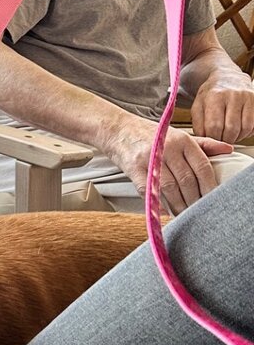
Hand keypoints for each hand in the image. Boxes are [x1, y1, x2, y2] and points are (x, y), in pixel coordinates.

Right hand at [108, 116, 231, 214]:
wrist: (118, 130)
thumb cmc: (149, 135)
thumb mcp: (179, 135)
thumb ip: (203, 144)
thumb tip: (227, 149)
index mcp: (182, 139)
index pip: (202, 166)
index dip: (209, 185)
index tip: (212, 198)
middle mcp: (167, 148)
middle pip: (187, 180)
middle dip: (194, 199)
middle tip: (198, 210)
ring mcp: (150, 159)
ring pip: (170, 188)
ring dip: (179, 205)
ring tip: (184, 213)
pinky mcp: (134, 170)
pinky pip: (150, 191)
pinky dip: (159, 204)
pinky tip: (166, 212)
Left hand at [191, 80, 253, 144]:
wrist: (228, 77)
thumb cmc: (211, 95)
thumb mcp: (198, 106)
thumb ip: (198, 124)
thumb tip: (206, 140)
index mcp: (215, 96)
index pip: (214, 126)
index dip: (212, 138)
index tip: (211, 140)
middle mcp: (233, 95)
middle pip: (231, 129)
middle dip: (225, 139)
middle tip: (221, 139)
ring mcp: (247, 97)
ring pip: (245, 128)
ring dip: (237, 137)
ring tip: (229, 135)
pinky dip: (247, 132)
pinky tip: (239, 130)